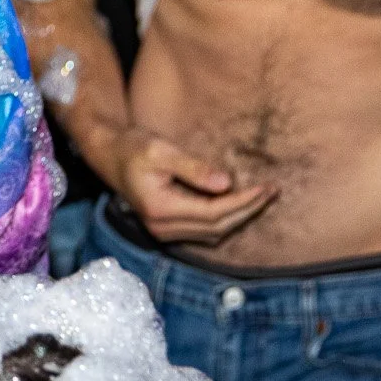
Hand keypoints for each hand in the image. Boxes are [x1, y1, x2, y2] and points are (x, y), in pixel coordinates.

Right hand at [107, 126, 273, 243]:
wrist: (108, 156)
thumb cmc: (133, 148)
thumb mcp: (161, 151)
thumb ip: (193, 168)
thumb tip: (225, 184)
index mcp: (160, 208)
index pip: (214, 212)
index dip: (244, 202)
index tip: (267, 186)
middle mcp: (161, 227)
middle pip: (217, 227)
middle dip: (248, 210)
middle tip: (272, 191)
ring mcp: (163, 232)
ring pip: (213, 233)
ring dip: (239, 217)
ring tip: (261, 197)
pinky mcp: (167, 229)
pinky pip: (204, 232)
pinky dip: (225, 220)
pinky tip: (238, 205)